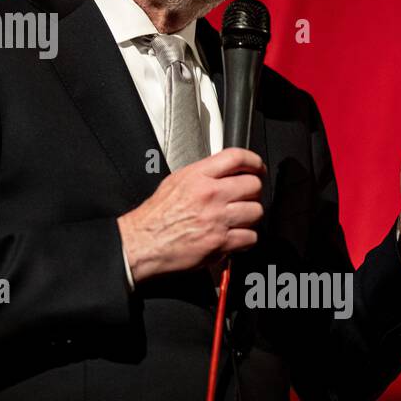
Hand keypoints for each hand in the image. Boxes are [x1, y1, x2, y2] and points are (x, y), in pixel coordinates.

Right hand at [118, 148, 265, 283]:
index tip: (257, 167)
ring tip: (239, 219)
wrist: (142, 242)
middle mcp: (210, 195)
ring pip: (256, 212)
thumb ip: (202, 175)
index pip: (237, 158)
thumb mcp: (175, 182)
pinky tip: (235, 236)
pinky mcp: (220, 243)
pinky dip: (246, 239)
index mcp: (197, 176)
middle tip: (246, 197)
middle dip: (253, 192)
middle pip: (253, 185)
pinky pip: (251, 237)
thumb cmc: (155, 217)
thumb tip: (224, 172)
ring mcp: (217, 219)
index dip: (254, 161)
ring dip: (250, 217)